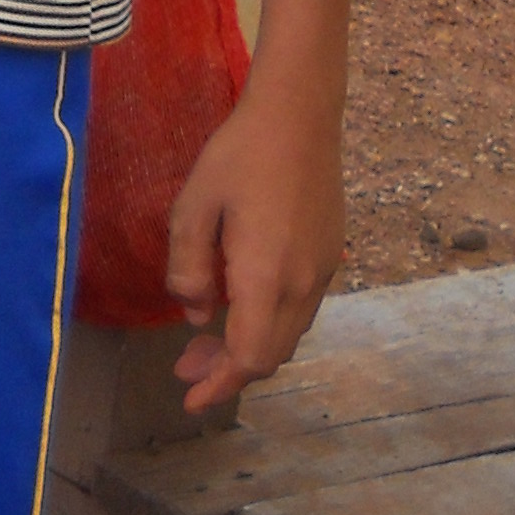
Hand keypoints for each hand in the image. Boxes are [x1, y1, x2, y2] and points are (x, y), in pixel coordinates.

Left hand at [165, 79, 345, 414]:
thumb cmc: (239, 155)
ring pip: (287, 335)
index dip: (219, 385)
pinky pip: (298, 310)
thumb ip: (187, 266)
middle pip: (269, 355)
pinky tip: (238, 304)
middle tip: (185, 368)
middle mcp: (302, 284)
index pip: (248, 356)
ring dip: (248, 348)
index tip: (190, 399)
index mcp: (266, 277)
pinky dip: (267, 324)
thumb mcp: (193, 206)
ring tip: (204, 339)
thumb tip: (193, 313)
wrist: (299, 115)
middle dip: (227, 372)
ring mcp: (322, 271)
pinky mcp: (330, 256)